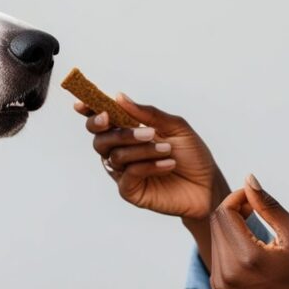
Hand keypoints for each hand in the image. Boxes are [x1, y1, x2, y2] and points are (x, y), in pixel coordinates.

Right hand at [74, 94, 227, 220]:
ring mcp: (123, 172)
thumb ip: (147, 113)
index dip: (88, 111)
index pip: (102, 120)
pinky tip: (168, 164)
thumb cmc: (192, 154)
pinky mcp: (130, 191)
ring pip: (115, 156)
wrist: (208, 186)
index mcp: (128, 131)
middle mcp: (121, 151)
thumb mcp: (175, 127)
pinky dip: (148, 166)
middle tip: (147, 132)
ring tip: (168, 149)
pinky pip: (128, 175)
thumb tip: (119, 97)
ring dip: (142, 149)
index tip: (80, 105)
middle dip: (120, 133)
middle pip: (100, 139)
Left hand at [209, 175, 288, 288]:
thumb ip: (267, 205)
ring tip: (255, 232)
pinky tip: (251, 253)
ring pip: (214, 242)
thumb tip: (248, 179)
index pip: (225, 212)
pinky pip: (216, 261)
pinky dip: (229, 250)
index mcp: (246, 258)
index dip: (237, 198)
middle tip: (254, 210)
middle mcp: (227, 275)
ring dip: (230, 230)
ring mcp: (221, 288)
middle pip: (216, 225)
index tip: (254, 199)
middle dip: (232, 211)